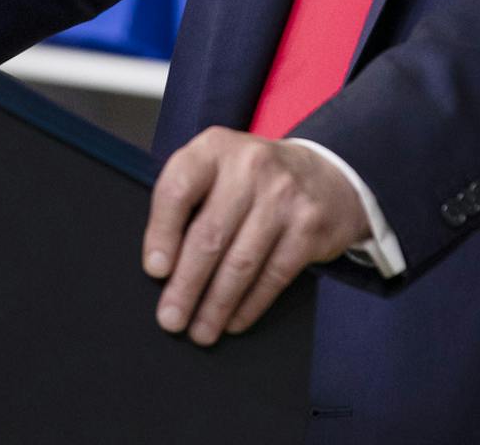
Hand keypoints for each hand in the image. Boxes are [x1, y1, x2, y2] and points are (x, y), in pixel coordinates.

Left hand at [141, 127, 369, 345]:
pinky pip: (273, 275)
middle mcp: (249, 167)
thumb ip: (188, 201)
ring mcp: (283, 196)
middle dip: (186, 285)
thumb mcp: (218, 169)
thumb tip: (161, 266)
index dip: (161, 233)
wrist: (325, 174)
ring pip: (241, 262)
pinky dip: (250, 304)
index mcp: (214, 149)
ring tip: (200, 331)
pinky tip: (234, 321)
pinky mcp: (308, 226)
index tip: (155, 270)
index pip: (177, 189)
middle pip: (209, 235)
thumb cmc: (253, 180)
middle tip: (171, 318)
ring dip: (216, 304)